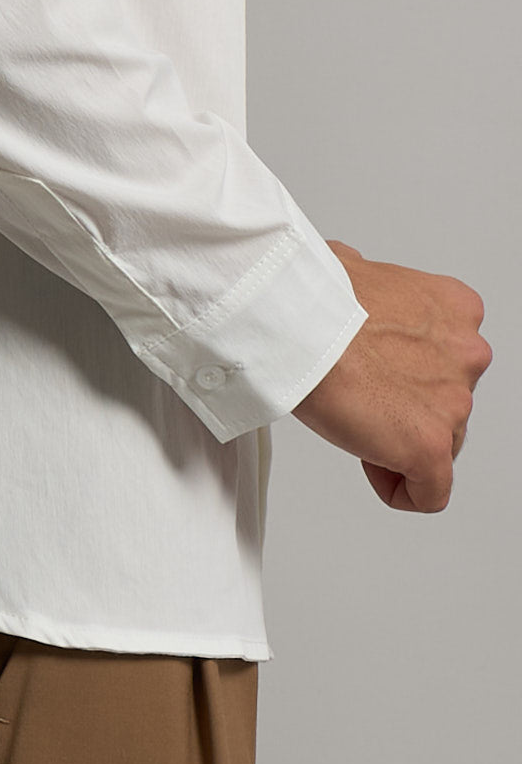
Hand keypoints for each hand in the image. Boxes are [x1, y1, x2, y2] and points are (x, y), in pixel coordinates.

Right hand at [291, 240, 492, 511]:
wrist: (298, 324)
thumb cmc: (312, 299)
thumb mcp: (355, 271)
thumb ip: (371, 296)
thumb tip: (348, 296)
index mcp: (454, 310)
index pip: (446, 364)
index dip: (402, 379)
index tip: (369, 379)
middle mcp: (466, 354)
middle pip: (447, 407)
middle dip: (404, 413)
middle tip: (357, 404)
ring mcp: (453, 401)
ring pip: (438, 446)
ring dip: (396, 442)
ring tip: (351, 422)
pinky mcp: (430, 445)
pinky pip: (430, 492)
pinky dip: (401, 489)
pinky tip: (371, 466)